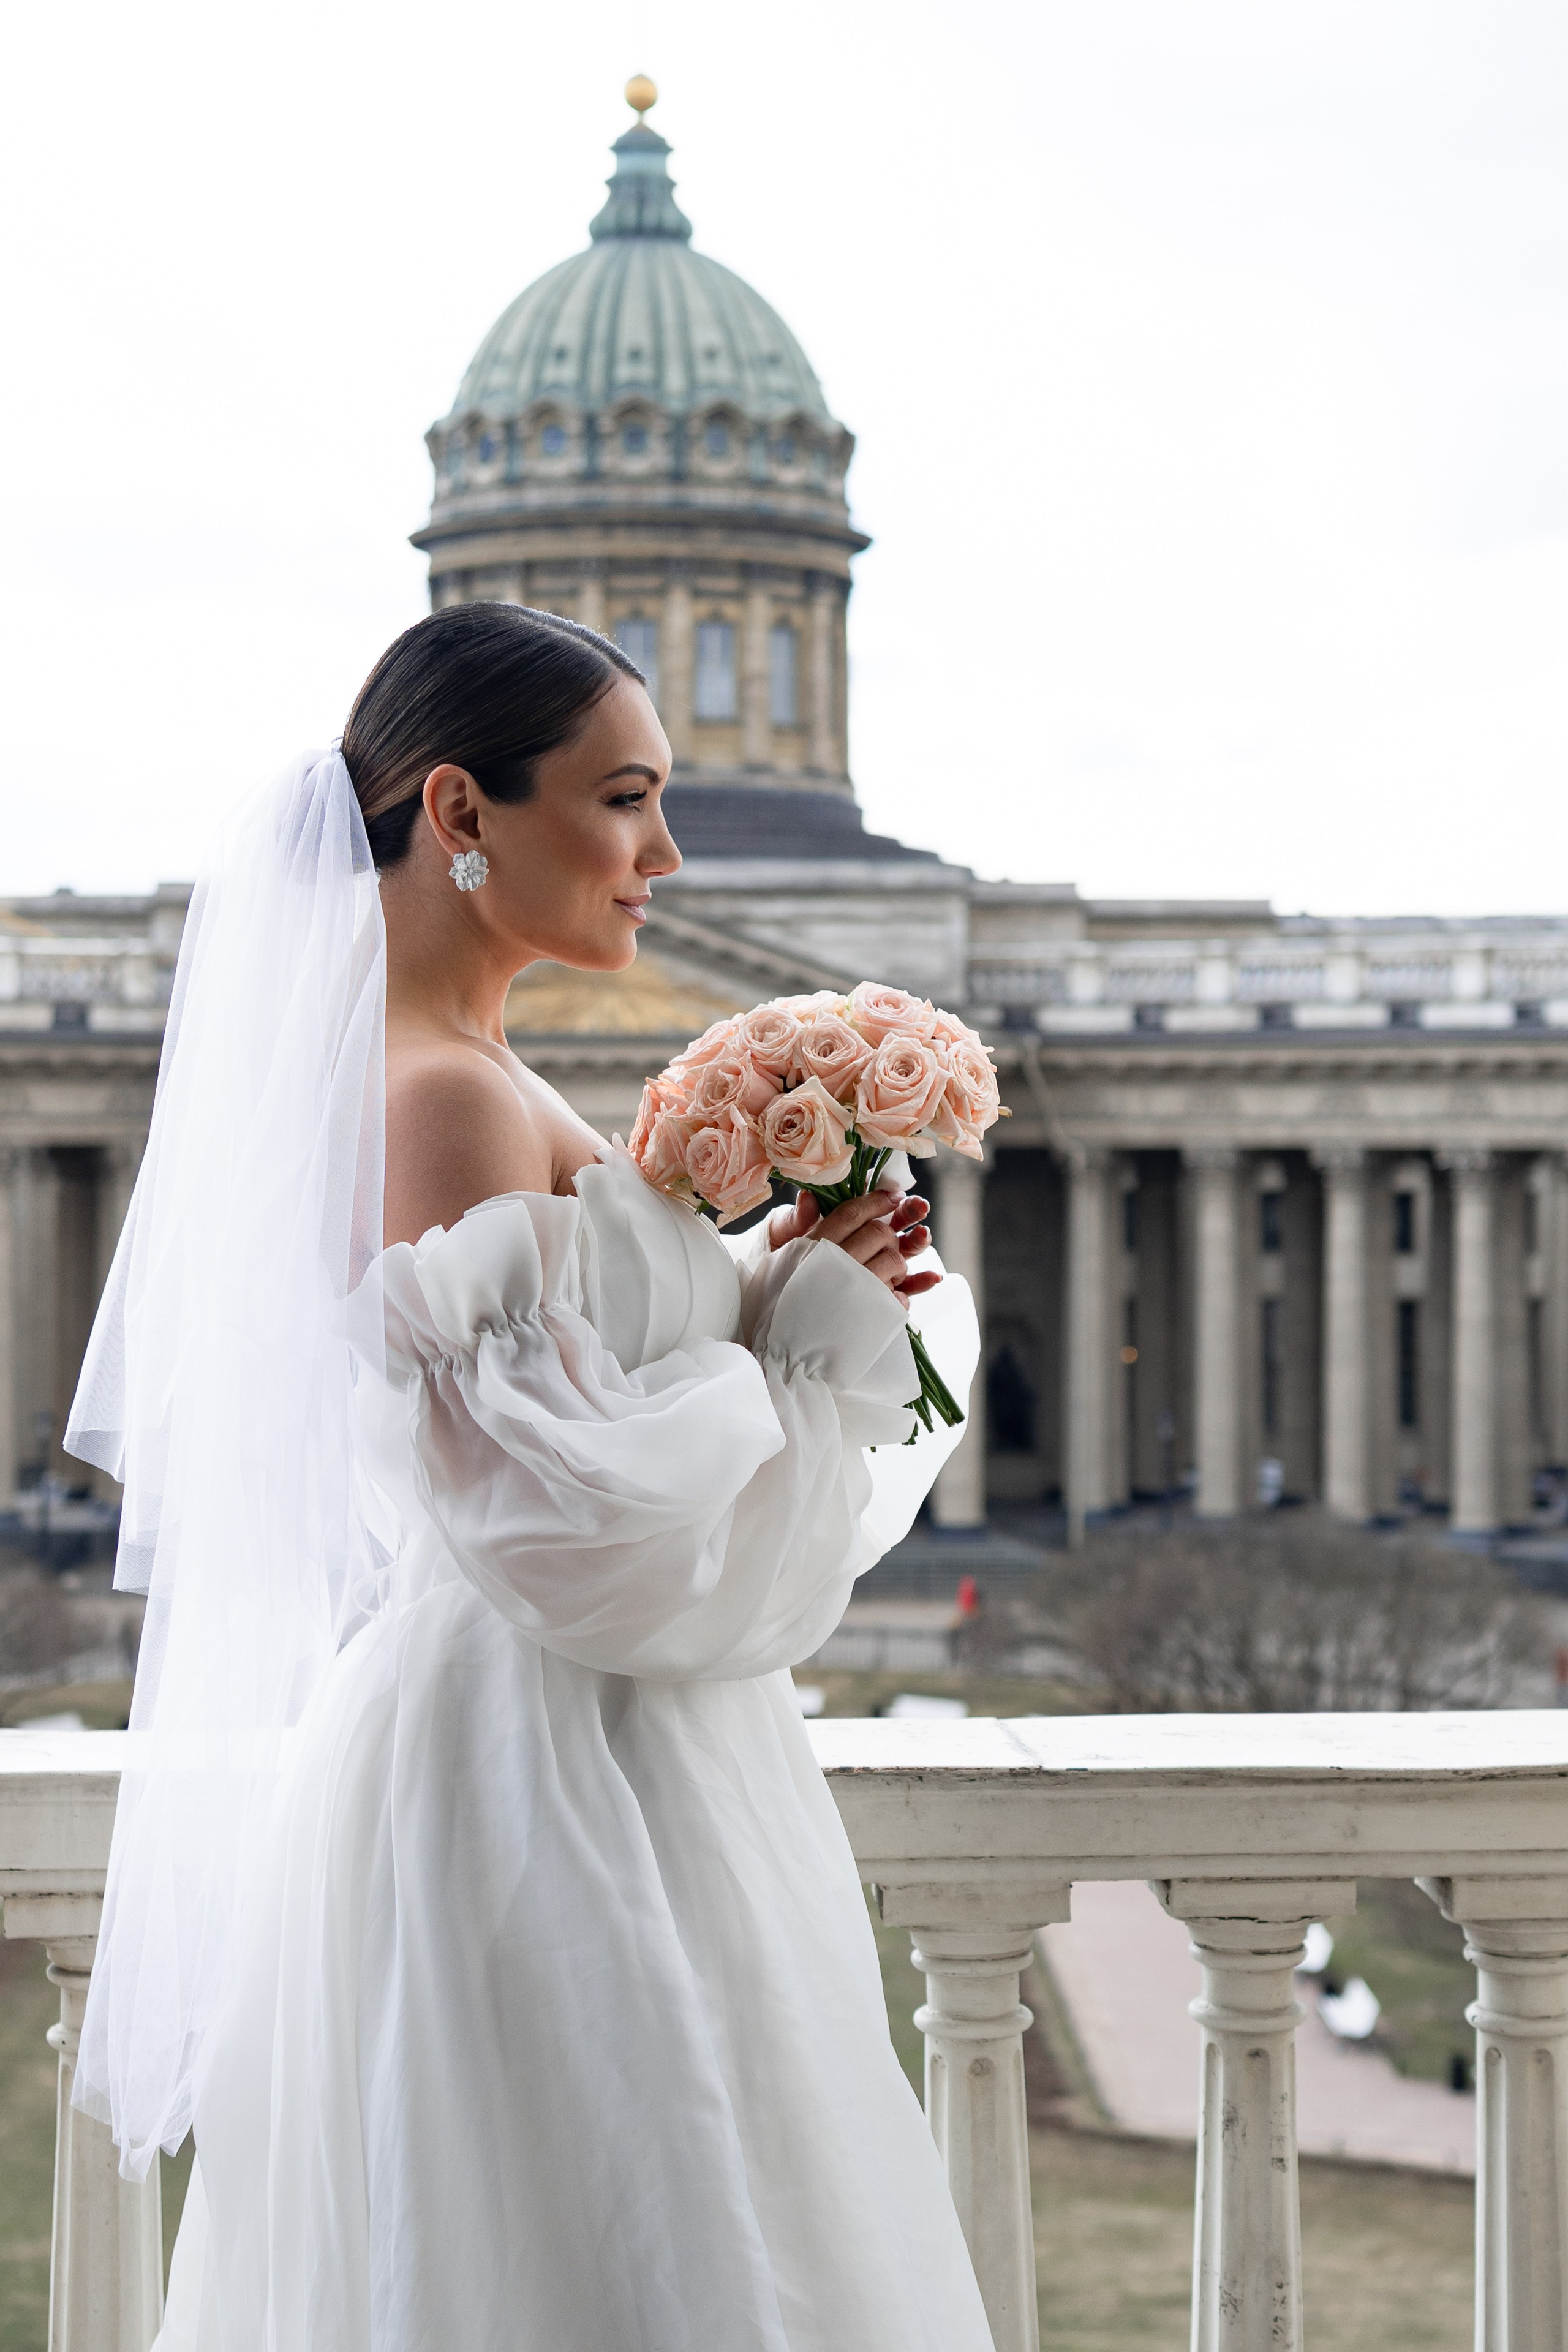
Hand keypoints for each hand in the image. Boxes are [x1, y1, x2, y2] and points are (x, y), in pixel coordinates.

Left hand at [767, 1187, 941, 1299]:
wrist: (775, 1293)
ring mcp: (874, 1269)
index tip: (897, 1194)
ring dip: (917, 1242)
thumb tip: (806, 1198)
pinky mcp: (879, 1294)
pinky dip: (920, 1283)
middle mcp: (863, 1244)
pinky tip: (933, 1278)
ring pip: (903, 1254)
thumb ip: (796, 1220)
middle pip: (894, 1226)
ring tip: (923, 1236)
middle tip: (920, 1206)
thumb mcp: (784, 1237)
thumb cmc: (782, 1258)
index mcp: (844, 1225)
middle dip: (909, 1215)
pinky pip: (904, 1289)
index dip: (884, 1200)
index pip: (869, 1208)